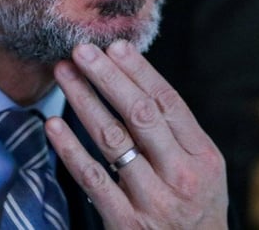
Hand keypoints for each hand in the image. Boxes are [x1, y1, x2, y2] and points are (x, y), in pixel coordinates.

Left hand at [45, 39, 228, 228]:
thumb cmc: (196, 210)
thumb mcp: (205, 170)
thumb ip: (179, 134)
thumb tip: (137, 81)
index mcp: (204, 156)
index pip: (169, 103)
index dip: (141, 71)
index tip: (116, 46)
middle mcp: (180, 176)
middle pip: (140, 114)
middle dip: (108, 77)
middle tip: (82, 50)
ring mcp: (152, 200)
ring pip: (112, 139)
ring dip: (84, 101)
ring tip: (64, 74)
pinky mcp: (125, 222)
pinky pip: (92, 178)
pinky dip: (70, 149)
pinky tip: (54, 125)